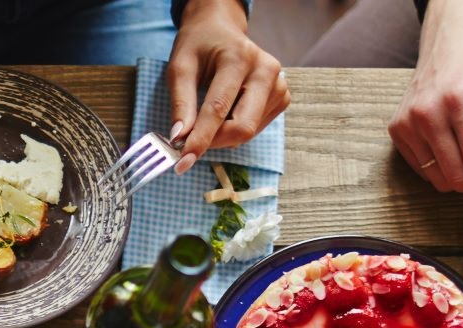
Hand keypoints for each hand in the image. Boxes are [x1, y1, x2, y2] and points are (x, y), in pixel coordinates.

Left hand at [168, 0, 288, 169]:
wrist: (221, 30)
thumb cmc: (199, 47)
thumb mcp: (180, 67)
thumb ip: (181, 103)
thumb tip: (180, 138)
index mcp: (239, 58)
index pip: (219, 108)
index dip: (200, 139)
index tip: (183, 162)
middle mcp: (266, 71)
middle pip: (242, 127)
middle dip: (213, 142)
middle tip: (189, 142)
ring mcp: (279, 86)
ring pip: (248, 132)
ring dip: (221, 136)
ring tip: (206, 118)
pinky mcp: (282, 98)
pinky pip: (255, 129)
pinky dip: (234, 131)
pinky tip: (226, 113)